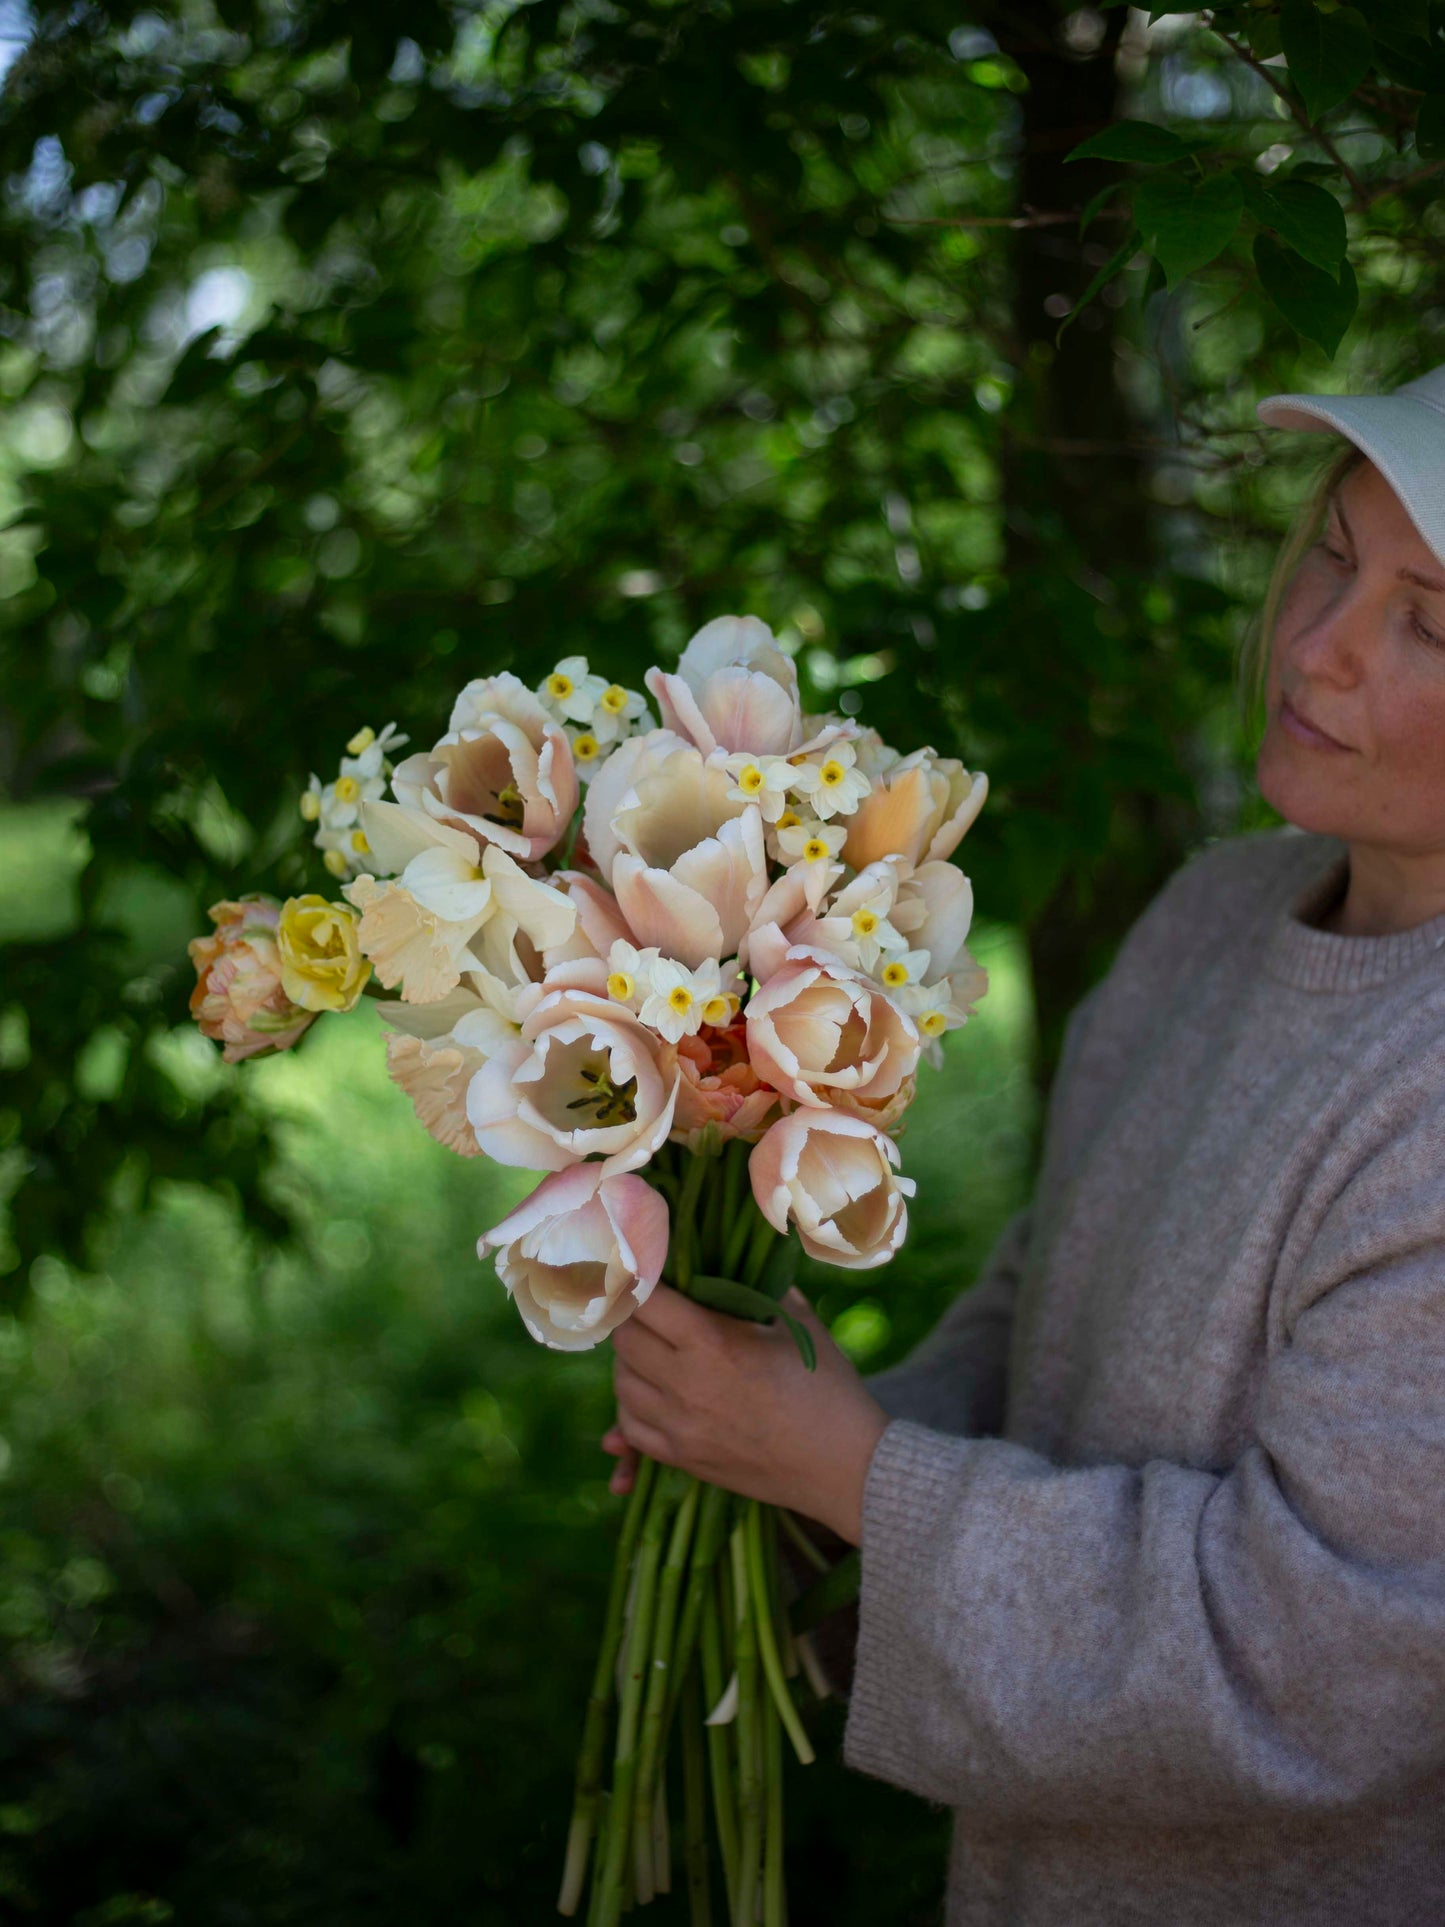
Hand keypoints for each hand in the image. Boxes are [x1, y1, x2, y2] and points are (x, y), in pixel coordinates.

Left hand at [600, 1283, 889, 1546]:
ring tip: (656, 1350)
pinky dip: (632, 1407)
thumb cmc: (827, 1387)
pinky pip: (630, 1428)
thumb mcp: (797, 1322)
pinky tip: (654, 1393)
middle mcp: (686, 1384)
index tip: (652, 1273)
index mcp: (713, 1342)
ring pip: (621, 1383)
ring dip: (631, 1361)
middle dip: (634, 1318)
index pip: (645, 1300)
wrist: (845, 1466)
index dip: (643, 1281)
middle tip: (655, 1310)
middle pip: (624, 1339)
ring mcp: (680, 1427)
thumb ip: (756, 1285)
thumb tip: (730, 1256)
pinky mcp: (683, 1458)